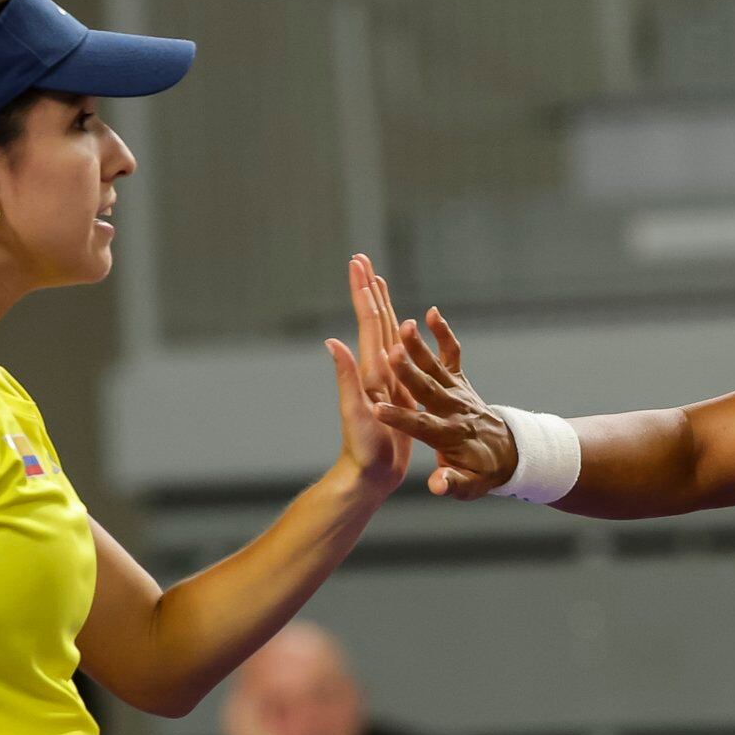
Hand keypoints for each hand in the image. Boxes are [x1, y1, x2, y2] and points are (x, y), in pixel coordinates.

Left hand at [325, 255, 413, 498]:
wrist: (369, 475)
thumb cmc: (362, 449)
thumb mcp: (354, 413)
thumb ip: (346, 378)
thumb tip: (332, 342)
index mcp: (370, 370)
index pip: (367, 322)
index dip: (363, 291)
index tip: (358, 262)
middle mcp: (376, 370)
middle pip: (374, 320)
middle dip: (368, 289)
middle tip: (362, 259)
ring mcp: (386, 380)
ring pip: (386, 334)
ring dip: (382, 306)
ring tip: (379, 282)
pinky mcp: (398, 393)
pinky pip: (401, 356)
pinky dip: (401, 337)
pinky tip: (402, 330)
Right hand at [355, 273, 517, 500]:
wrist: (507, 453)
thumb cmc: (481, 473)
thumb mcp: (468, 487)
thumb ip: (451, 484)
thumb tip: (436, 487)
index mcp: (450, 436)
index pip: (423, 426)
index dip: (401, 418)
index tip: (378, 409)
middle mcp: (454, 410)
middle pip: (429, 389)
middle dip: (409, 373)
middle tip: (392, 353)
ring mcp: (459, 392)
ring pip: (437, 367)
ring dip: (420, 346)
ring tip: (405, 324)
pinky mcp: (461, 380)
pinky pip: (453, 354)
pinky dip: (444, 333)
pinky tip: (431, 313)